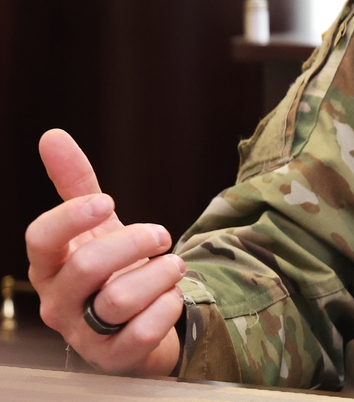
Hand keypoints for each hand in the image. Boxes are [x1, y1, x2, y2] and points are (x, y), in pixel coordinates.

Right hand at [26, 129, 183, 375]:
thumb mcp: (96, 225)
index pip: (40, 239)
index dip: (71, 217)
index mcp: (49, 265)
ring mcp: (83, 334)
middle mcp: (58, 302)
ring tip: (173, 267)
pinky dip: (168, 308)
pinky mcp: (113, 358)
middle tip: (162, 235)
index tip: (110, 201)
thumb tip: (51, 135)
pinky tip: (171, 299)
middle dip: (136, 241)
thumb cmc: (111, 267)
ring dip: (160, 273)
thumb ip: (76, 183)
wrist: (135, 324)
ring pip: (119, 300)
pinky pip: (143, 332)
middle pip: (87, 266)